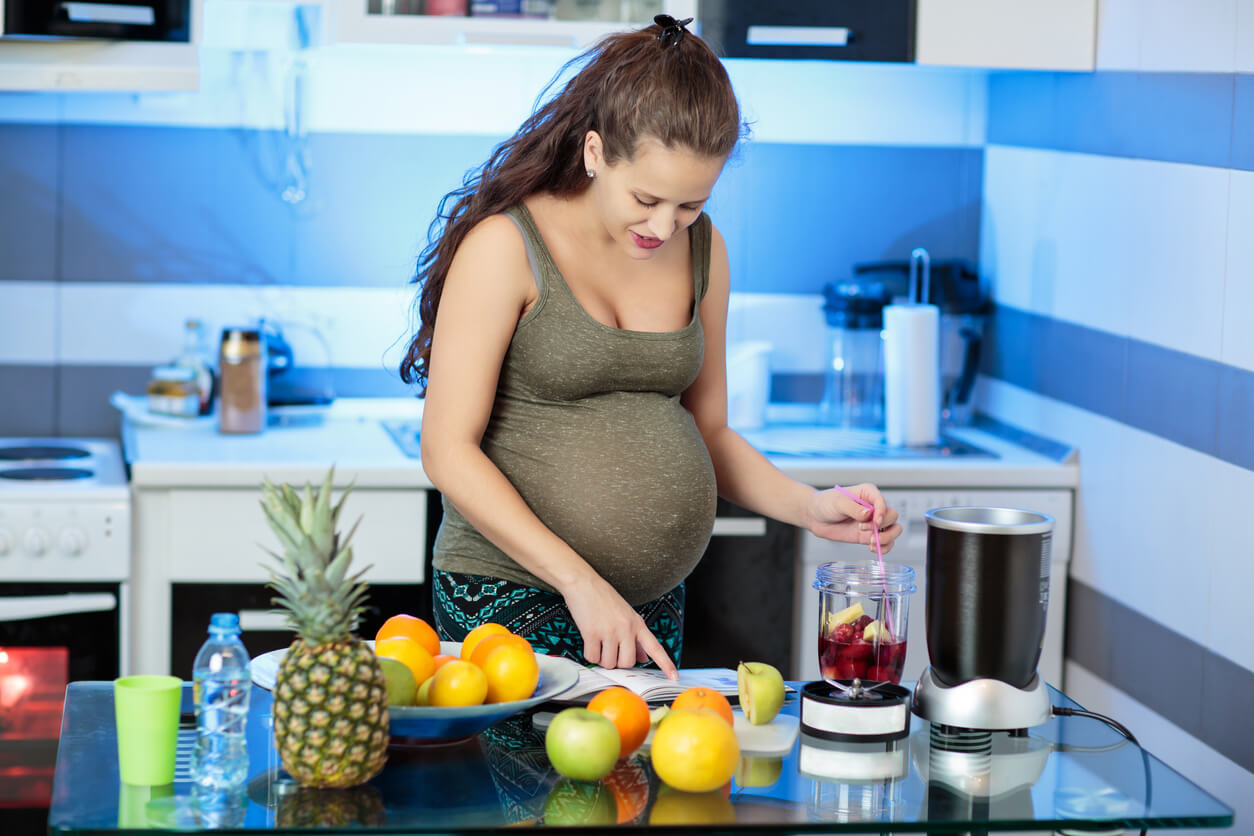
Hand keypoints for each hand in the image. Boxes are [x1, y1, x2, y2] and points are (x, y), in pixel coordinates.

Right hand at [562, 574, 678, 679]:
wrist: (583, 582)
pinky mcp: (592, 633)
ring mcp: (609, 631)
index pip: (655, 647)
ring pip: (609, 663)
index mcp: (637, 623)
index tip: (674, 677)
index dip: (666, 664)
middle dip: (617, 662)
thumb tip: (644, 658)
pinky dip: (590, 654)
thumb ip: (635, 637)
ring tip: (599, 642)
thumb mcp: (626, 614)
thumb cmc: (603, 598)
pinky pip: (592, 657)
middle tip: (610, 650)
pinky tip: (589, 641)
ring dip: (602, 659)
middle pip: (627, 663)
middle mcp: (626, 628)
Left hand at [804, 482, 902, 553]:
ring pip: (894, 530)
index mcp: (868, 493)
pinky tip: (872, 548)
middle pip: (892, 516)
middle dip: (881, 525)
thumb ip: (853, 508)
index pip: (883, 501)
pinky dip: (884, 548)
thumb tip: (869, 513)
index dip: (883, 512)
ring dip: (887, 538)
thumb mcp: (837, 503)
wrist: (816, 517)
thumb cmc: (826, 503)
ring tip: (871, 542)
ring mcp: (873, 522)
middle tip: (862, 529)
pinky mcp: (869, 535)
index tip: (875, 521)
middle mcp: (875, 507)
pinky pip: (886, 543)